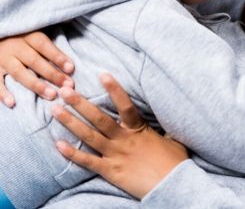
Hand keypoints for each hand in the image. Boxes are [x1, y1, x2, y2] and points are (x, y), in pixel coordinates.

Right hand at [0, 32, 73, 106]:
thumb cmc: (22, 34)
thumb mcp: (35, 29)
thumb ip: (51, 30)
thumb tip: (71, 22)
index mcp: (28, 35)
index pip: (44, 45)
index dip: (58, 56)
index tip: (71, 68)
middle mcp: (15, 46)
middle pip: (35, 61)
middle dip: (52, 74)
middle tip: (67, 85)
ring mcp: (2, 58)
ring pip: (19, 73)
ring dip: (36, 85)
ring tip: (51, 95)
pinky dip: (3, 93)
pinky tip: (12, 103)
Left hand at [53, 73, 188, 199]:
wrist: (173, 184)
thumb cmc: (175, 161)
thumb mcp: (172, 138)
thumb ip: (162, 128)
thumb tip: (167, 117)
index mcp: (139, 128)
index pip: (125, 104)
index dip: (114, 89)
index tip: (102, 74)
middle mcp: (124, 139)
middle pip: (99, 118)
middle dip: (80, 103)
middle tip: (65, 90)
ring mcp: (116, 155)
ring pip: (89, 136)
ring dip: (70, 122)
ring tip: (55, 110)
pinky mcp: (110, 171)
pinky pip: (88, 161)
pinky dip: (72, 153)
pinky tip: (58, 144)